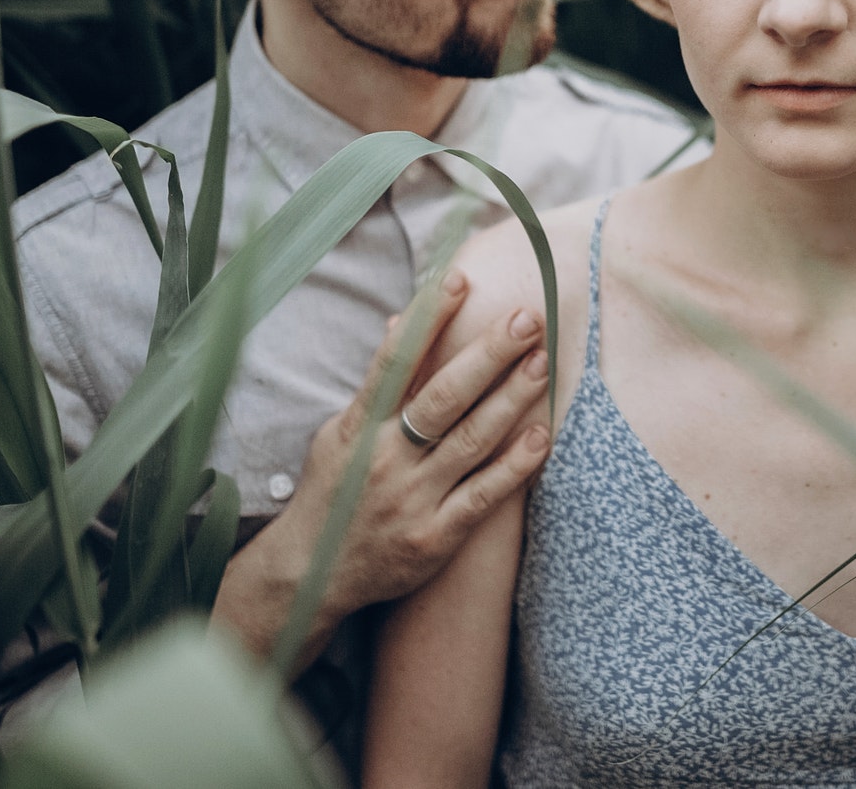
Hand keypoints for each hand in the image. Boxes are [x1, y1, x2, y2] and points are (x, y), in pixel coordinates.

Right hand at [211, 269, 549, 673]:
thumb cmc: (333, 492)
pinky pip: (482, 496)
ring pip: (470, 441)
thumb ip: (377, 384)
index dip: (428, 319)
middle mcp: (386, 459)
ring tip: (543, 362)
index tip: (461, 279)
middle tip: (527, 318)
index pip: (396, 361)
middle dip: (487, 354)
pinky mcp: (434, 538)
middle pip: (443, 397)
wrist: (311, 576)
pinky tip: (541, 435)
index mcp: (359, 427)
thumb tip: (402, 322)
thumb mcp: (341, 433)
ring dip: (510, 399)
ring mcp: (412, 499)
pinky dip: (514, 466)